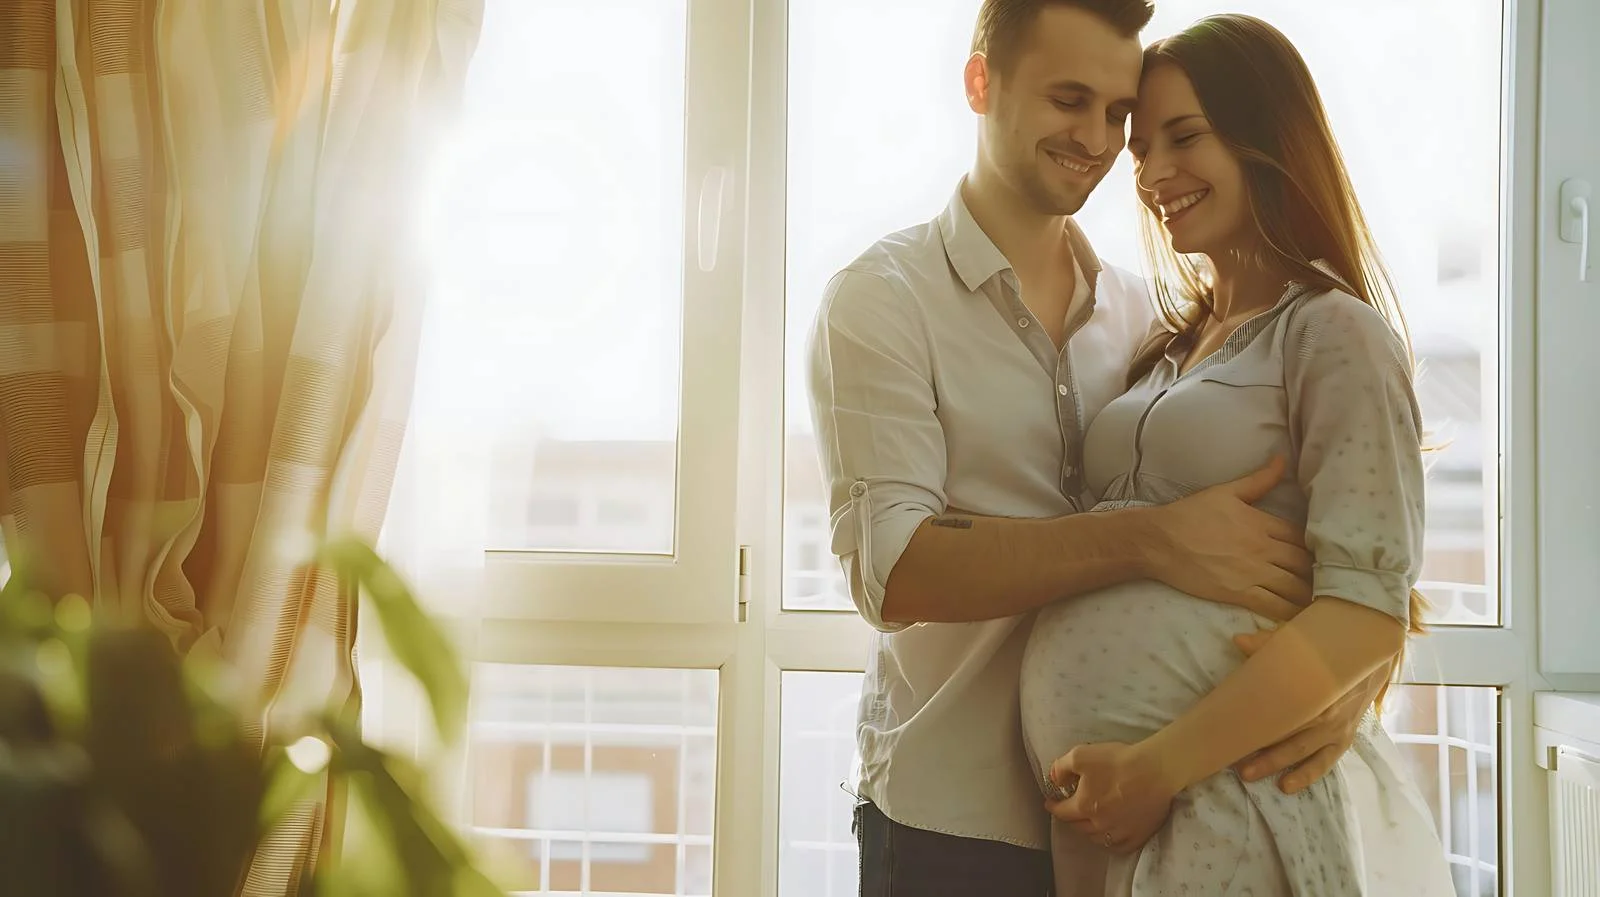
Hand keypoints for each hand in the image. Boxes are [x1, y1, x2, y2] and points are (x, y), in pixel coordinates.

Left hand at [1045, 742, 1175, 853]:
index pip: (1062, 812)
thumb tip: (1054, 780)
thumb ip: (1061, 768)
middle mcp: (1099, 824)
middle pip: (1078, 826)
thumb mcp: (1081, 755)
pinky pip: (1119, 846)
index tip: (1050, 802)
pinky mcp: (1138, 835)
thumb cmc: (1118, 761)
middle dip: (1071, 817)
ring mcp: (1119, 833)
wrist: (1156, 770)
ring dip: (1089, 830)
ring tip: (1089, 821)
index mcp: (1083, 806)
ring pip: (1097, 838)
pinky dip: (1111, 842)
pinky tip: (1110, 834)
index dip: (1053, 806)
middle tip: (1071, 809)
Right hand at [1144, 455, 1312, 621]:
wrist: (1158, 541)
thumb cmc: (1189, 515)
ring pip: (1295, 588)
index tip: (1321, 557)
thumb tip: (1283, 459)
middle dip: (1317, 574)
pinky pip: (1274, 606)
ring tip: (1319, 604)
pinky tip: (1299, 619)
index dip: (1316, 548)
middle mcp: (1263, 548)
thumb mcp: (1226, 492)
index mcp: (1262, 523)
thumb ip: (1259, 479)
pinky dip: (1290, 613)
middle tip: (1325, 583)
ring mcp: (1252, 572)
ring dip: (1310, 596)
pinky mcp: (1239, 593)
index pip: (1303, 537)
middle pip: (1305, 564)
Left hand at [1229, 627, 1390, 792]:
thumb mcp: (1304, 640)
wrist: (1373, 659)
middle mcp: (1328, 711)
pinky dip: (1307, 775)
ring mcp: (1338, 728)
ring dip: (1277, 764)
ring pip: (1304, 751)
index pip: (1281, 706)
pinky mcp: (1345, 739)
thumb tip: (1238, 640)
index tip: (1230, 729)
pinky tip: (1286, 786)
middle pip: (1290, 733)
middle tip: (1235, 761)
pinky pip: (1325, 762)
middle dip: (1263, 749)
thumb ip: (1271, 642)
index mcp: (1316, 686)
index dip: (1257, 719)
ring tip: (1250, 775)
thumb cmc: (1330, 651)